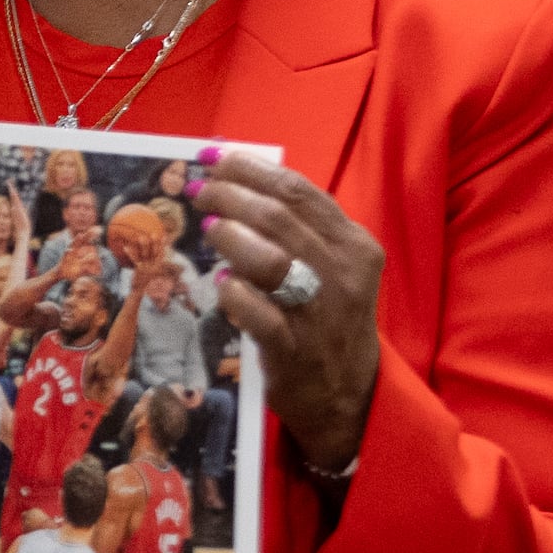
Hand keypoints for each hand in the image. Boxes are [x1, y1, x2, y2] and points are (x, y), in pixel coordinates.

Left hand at [192, 153, 382, 477]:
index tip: (214, 158)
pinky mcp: (295, 350)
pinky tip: (221, 284)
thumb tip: (235, 183)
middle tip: (199, 191)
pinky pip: (261, 315)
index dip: (251, 169)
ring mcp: (320, 313)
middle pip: (280, 218)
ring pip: (272, 261)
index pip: (300, 192)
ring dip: (233, 237)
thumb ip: (295, 229)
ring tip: (209, 229)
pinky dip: (235, 294)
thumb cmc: (327, 319)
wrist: (348, 394)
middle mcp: (342, 274)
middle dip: (231, 195)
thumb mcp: (330, 267)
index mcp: (353, 245)